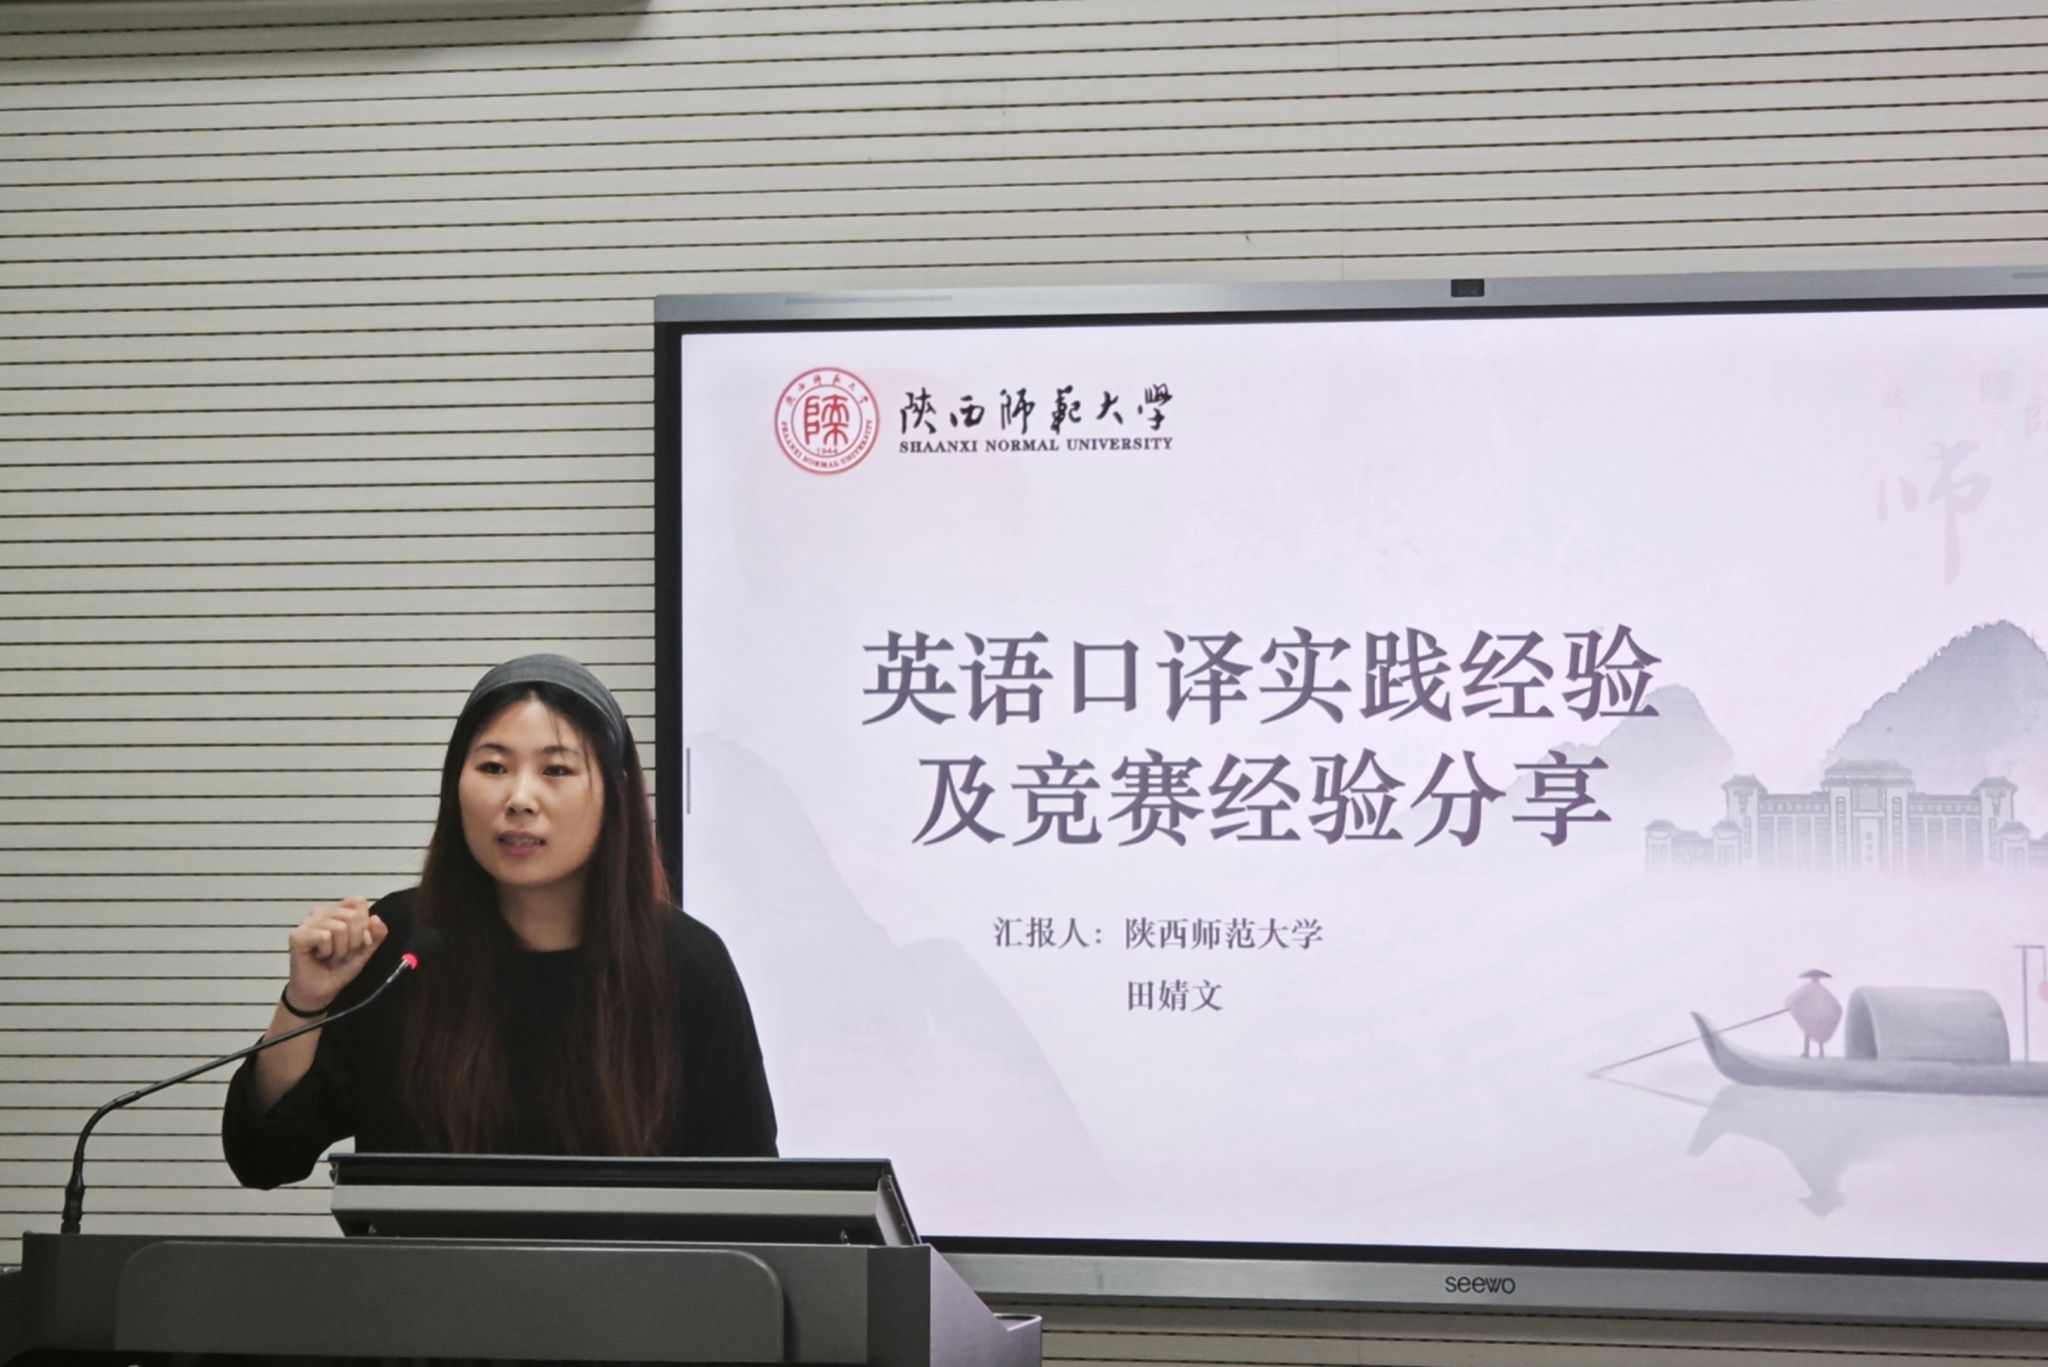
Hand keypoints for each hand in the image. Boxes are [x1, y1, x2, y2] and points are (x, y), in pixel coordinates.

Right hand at [285, 897, 388, 1012]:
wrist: (321, 991)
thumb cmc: (339, 968)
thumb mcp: (366, 950)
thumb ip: (377, 934)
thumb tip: (375, 918)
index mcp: (337, 911)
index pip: (358, 902)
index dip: (364, 925)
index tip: (357, 942)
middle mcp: (321, 912)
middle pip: (352, 916)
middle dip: (354, 941)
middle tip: (342, 953)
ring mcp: (307, 922)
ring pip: (340, 927)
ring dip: (341, 949)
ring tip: (331, 956)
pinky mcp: (297, 935)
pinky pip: (324, 936)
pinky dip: (327, 952)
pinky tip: (319, 956)